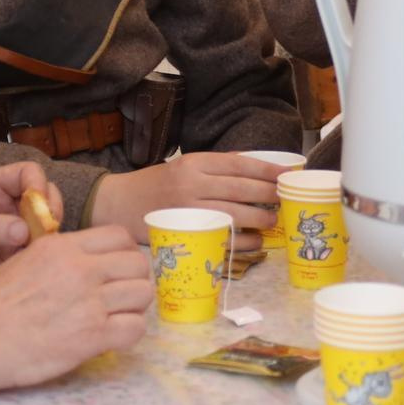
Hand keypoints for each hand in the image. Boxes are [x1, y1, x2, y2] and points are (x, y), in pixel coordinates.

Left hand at [0, 162, 64, 293]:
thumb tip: (23, 231)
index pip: (27, 172)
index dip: (38, 184)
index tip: (39, 204)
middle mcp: (9, 204)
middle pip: (45, 197)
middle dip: (50, 211)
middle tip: (45, 230)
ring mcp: (15, 228)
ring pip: (46, 225)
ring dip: (48, 235)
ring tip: (37, 249)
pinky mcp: (16, 252)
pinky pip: (38, 250)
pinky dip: (41, 254)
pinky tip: (32, 262)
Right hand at [0, 227, 152, 391]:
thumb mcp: (19, 262)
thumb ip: (52, 259)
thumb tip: (71, 264)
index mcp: (61, 247)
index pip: (119, 237)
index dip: (124, 254)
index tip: (116, 270)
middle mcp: (80, 269)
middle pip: (138, 264)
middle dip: (134, 280)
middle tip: (120, 297)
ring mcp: (90, 302)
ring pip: (143, 293)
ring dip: (134, 307)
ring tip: (116, 317)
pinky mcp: (93, 335)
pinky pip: (135, 328)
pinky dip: (129, 333)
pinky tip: (111, 338)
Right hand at [92, 152, 282, 243]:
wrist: (116, 203)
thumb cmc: (155, 185)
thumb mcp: (184, 165)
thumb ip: (217, 167)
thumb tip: (258, 167)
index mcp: (194, 162)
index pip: (240, 163)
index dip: (267, 169)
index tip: (287, 174)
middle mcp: (191, 183)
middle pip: (241, 188)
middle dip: (268, 195)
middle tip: (285, 199)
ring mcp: (187, 210)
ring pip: (234, 214)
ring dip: (260, 219)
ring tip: (273, 221)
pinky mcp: (184, 233)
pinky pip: (221, 238)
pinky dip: (243, 242)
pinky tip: (256, 242)